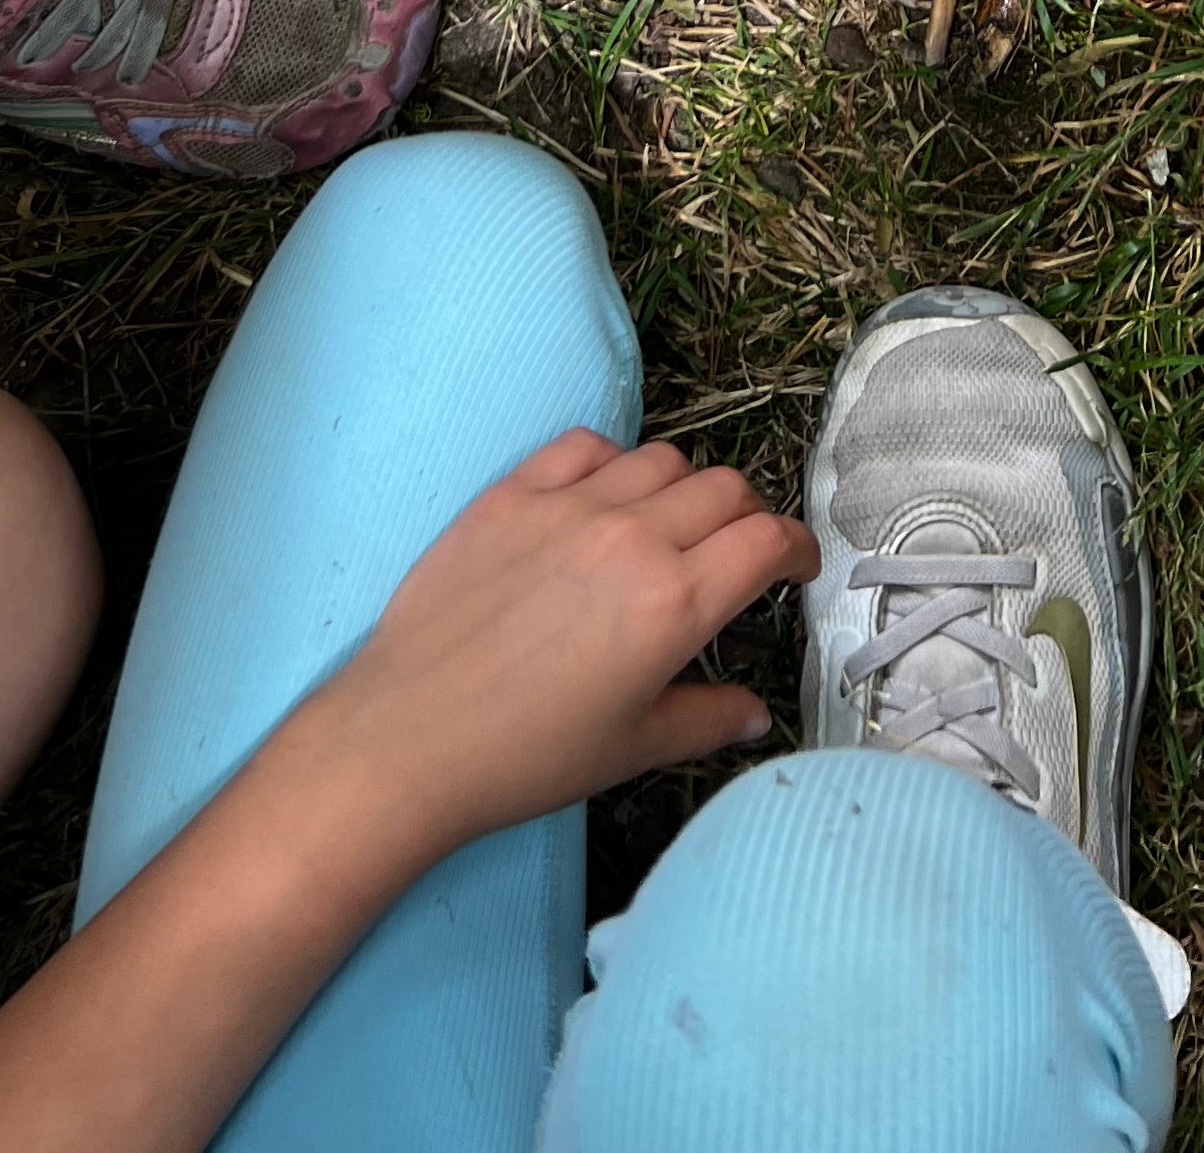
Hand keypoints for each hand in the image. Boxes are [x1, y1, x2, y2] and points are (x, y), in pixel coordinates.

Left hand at [296, 431, 818, 856]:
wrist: (407, 738)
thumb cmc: (524, 758)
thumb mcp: (631, 750)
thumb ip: (707, 720)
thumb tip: (756, 713)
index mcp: (673, 604)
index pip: (766, 540)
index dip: (796, 548)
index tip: (795, 566)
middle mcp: (631, 538)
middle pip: (725, 490)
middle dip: (748, 518)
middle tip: (737, 553)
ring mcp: (568, 505)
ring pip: (661, 461)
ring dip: (684, 490)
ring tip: (669, 527)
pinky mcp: (511, 492)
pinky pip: (585, 446)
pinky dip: (612, 462)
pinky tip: (603, 497)